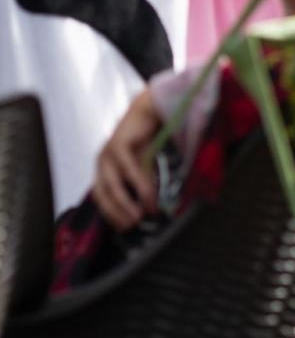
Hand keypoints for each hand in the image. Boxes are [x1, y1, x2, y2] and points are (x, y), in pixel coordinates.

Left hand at [92, 90, 162, 231]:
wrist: (149, 110)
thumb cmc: (145, 139)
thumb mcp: (141, 165)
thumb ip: (140, 182)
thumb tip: (148, 206)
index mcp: (103, 169)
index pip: (101, 197)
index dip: (111, 214)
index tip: (125, 228)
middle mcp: (101, 163)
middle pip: (103, 193)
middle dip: (117, 212)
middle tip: (134, 224)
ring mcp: (107, 154)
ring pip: (113, 184)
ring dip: (127, 202)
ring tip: (143, 214)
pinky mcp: (118, 145)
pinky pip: (129, 170)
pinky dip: (140, 185)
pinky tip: (150, 195)